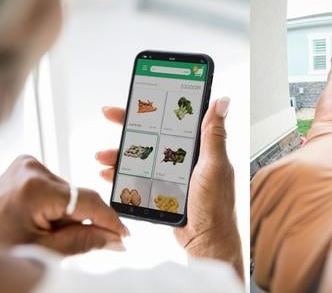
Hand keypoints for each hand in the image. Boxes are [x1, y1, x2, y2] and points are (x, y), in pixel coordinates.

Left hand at [0, 155, 128, 254]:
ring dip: (68, 214)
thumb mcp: (43, 252)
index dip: (109, 220)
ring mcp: (26, 166)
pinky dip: (56, 206)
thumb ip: (84, 242)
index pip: (88, 201)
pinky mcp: (24, 168)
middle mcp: (31, 169)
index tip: (123, 235)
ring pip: (67, 193)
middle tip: (78, 243)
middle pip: (77, 197)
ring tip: (47, 233)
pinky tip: (41, 221)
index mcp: (35, 188)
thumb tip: (113, 239)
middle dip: (83, 221)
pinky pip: (55, 188)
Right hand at [96, 98, 242, 279]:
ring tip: (104, 155)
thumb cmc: (216, 206)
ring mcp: (173, 173)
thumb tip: (222, 101)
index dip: (158, 107)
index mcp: (201, 147)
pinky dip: (123, 174)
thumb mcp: (214, 166)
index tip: (141, 97)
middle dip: (131, 126)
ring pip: (143, 156)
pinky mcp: (163, 189)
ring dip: (121, 153)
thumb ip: (214, 135)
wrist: (206, 241)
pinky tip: (110, 174)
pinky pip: (139, 176)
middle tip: (112, 115)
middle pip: (154, 134)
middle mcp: (186, 157)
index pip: (176, 120)